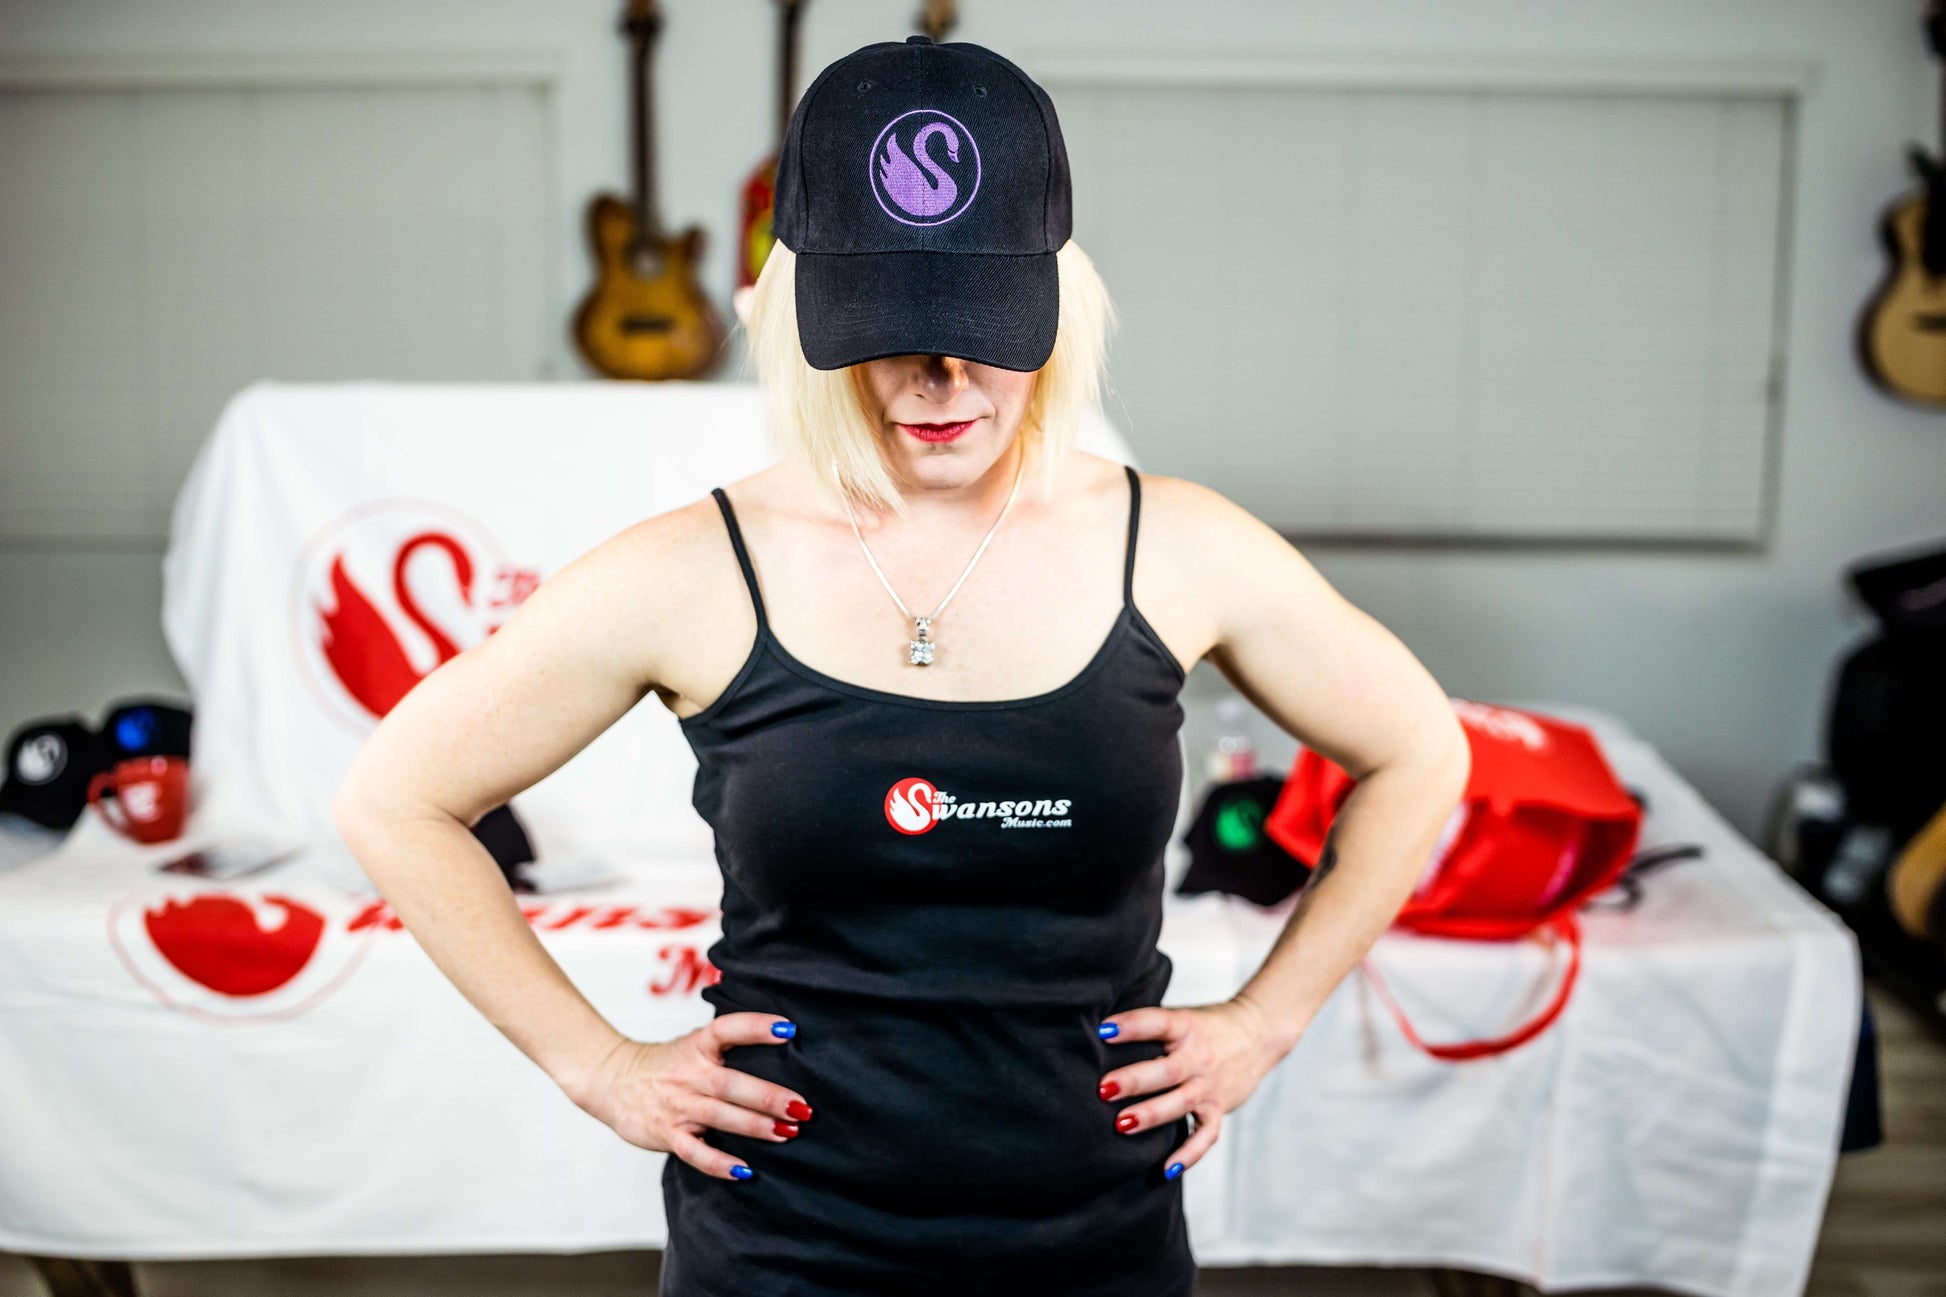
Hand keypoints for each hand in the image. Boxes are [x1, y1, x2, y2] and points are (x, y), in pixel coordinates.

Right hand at [568, 1014, 813, 1181]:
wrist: (611, 1081)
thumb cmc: (666, 1065)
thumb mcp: (693, 1045)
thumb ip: (727, 1047)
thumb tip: (783, 1046)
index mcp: (697, 1046)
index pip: (728, 1029)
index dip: (757, 1027)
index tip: (789, 1030)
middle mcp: (688, 1074)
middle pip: (731, 1084)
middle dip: (768, 1096)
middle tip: (802, 1108)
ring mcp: (677, 1106)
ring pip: (718, 1116)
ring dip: (754, 1126)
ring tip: (786, 1133)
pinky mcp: (666, 1134)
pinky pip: (694, 1152)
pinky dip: (719, 1164)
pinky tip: (744, 1171)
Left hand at [1097, 994, 1291, 1176]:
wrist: (1259, 1033)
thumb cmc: (1207, 1026)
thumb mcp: (1183, 1017)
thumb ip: (1151, 1027)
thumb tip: (1100, 1033)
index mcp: (1187, 1027)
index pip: (1159, 1022)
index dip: (1132, 1025)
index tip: (1104, 1030)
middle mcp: (1200, 1057)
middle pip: (1167, 1070)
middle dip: (1135, 1081)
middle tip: (1104, 1089)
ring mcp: (1210, 1086)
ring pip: (1181, 1103)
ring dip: (1152, 1115)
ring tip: (1121, 1125)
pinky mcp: (1219, 1108)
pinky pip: (1205, 1135)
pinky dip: (1188, 1154)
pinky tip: (1166, 1168)